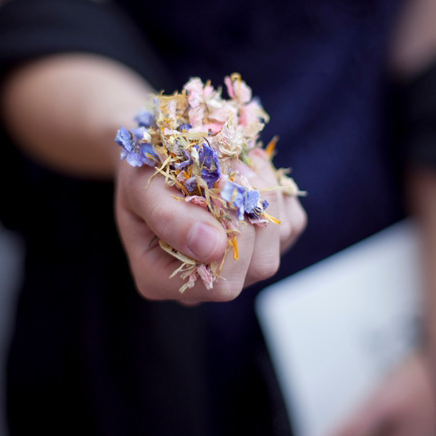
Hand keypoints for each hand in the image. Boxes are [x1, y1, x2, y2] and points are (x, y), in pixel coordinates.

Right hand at [114, 148, 305, 301]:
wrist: (160, 152)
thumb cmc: (144, 171)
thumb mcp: (142, 187)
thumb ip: (169, 219)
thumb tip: (212, 247)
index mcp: (162, 279)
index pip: (222, 284)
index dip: (232, 237)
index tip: (218, 185)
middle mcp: (205, 281)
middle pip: (260, 267)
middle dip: (252, 210)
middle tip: (233, 165)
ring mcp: (239, 265)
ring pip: (279, 241)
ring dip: (264, 194)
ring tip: (238, 162)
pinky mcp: (267, 242)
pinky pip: (292, 223)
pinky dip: (277, 193)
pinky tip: (250, 173)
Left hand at [306, 348, 435, 435]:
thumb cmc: (424, 380)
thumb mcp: (380, 403)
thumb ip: (351, 431)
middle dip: (366, 434)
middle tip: (357, 410)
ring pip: (398, 433)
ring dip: (385, 422)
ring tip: (380, 397)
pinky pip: (416, 422)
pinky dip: (404, 413)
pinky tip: (402, 393)